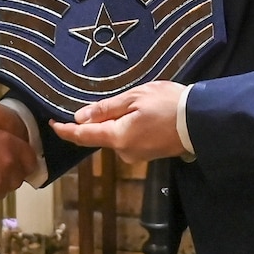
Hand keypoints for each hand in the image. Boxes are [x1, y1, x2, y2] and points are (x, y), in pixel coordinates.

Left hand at [50, 81, 185, 163]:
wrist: (200, 122)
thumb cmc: (168, 104)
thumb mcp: (135, 97)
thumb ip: (106, 109)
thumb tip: (80, 118)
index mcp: (118, 137)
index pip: (83, 136)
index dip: (66, 130)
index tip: (52, 124)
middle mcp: (124, 152)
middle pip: (101, 136)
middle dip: (100, 120)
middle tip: (117, 99)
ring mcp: (137, 156)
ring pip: (116, 137)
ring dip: (118, 122)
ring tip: (140, 103)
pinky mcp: (148, 155)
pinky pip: (129, 140)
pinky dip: (130, 128)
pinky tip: (145, 115)